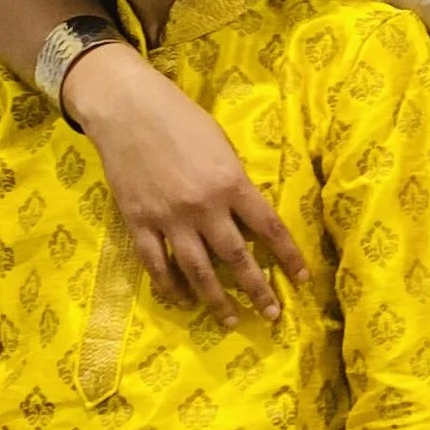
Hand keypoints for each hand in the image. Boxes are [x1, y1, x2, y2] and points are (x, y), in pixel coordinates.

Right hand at [64, 44, 306, 316]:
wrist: (127, 108)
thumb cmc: (180, 118)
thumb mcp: (221, 144)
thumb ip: (235, 182)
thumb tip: (246, 215)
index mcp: (231, 182)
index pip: (269, 228)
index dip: (288, 257)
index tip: (302, 280)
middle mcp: (204, 206)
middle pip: (236, 258)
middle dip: (257, 290)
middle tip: (272, 315)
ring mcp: (170, 218)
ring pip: (198, 271)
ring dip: (216, 300)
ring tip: (231, 321)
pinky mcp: (139, 223)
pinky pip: (156, 265)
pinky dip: (170, 287)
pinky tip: (183, 302)